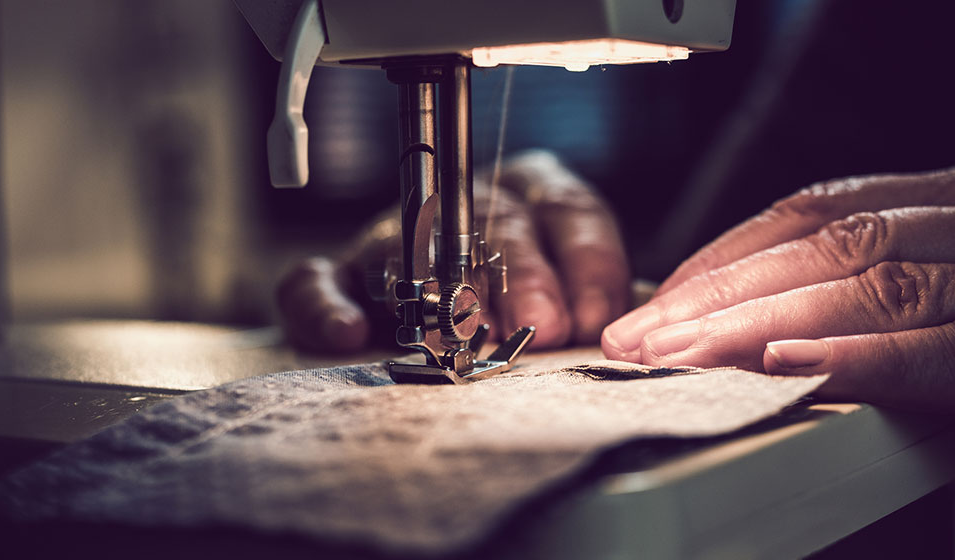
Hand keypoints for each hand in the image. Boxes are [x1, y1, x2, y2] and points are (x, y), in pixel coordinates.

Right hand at [278, 150, 629, 352]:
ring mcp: (402, 232)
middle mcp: (470, 203)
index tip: (593, 316)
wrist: (441, 328)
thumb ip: (601, 306)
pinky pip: (319, 278)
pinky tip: (349, 332)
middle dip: (523, 276)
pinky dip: (327, 302)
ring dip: (439, 288)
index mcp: (538, 196)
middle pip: (498, 222)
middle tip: (538, 326)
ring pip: (414, 241)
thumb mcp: (578, 299)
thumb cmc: (527, 311)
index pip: (571, 210)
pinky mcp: (345, 271)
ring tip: (456, 330)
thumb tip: (635, 334)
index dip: (586, 263)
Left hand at [601, 158, 954, 476]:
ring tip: (681, 356)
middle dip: (722, 290)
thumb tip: (782, 316)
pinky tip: (796, 369)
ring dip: (762, 323)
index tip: (661, 294)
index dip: (731, 250)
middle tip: (639, 335)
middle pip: (838, 243)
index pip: (830, 208)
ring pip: (883, 286)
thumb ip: (910, 285)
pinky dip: (870, 359)